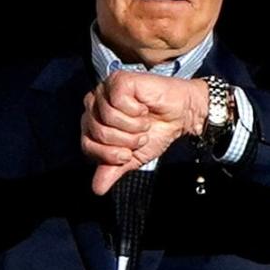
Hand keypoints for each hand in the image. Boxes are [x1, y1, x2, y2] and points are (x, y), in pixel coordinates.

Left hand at [80, 72, 208, 194]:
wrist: (182, 117)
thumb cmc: (157, 132)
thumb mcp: (133, 158)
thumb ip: (113, 170)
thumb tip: (97, 189)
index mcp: (93, 123)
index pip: (87, 145)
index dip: (110, 154)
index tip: (128, 153)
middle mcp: (94, 105)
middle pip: (97, 131)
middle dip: (125, 140)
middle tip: (140, 135)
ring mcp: (105, 90)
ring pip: (108, 117)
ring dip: (133, 126)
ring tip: (144, 122)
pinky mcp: (119, 80)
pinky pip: (118, 101)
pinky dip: (135, 111)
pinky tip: (143, 107)